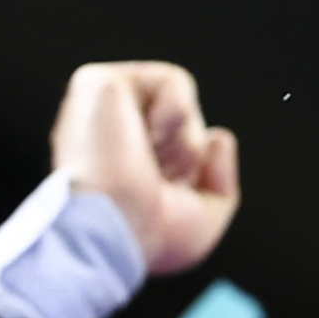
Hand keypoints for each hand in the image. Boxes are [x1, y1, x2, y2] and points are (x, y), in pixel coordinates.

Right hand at [51, 61, 243, 275]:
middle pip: (182, 128)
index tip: (164, 202)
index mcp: (120, 164)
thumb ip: (219, 181)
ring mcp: (101, 107)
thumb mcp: (202, 221)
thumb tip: (218, 136)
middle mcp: (107, 133)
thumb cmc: (148, 237)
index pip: (179, 151)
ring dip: (182, 141)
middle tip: (157, 182)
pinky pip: (173, 80)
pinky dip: (177, 112)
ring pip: (180, 105)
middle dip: (186, 158)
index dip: (188, 176)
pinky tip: (148, 136)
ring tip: (149, 160)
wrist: (113, 230)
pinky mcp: (99, 82)